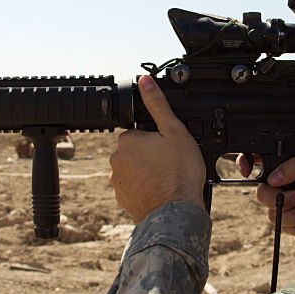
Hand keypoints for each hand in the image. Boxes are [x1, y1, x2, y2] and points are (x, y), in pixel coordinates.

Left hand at [109, 75, 206, 221]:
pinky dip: (145, 189)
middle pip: (136, 151)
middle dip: (150, 155)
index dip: (157, 139)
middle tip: (170, 164)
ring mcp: (117, 182)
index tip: (169, 149)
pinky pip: (134, 188)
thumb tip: (145, 81)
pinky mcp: (123, 199)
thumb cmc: (179, 173)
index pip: (139, 132)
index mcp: (127, 140)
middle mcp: (116, 160)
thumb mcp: (174, 131)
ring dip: (147, 172)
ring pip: (134, 170)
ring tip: (167, 179)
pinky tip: (161, 191)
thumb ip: (157, 105)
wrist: (176, 213)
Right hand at [238, 145, 294, 236]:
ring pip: (273, 214)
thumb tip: (274, 177)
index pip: (257, 159)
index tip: (247, 171)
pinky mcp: (294, 223)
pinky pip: (286, 228)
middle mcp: (284, 183)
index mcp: (288, 162)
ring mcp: (287, 204)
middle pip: (262, 193)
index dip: (246, 162)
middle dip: (280, 198)